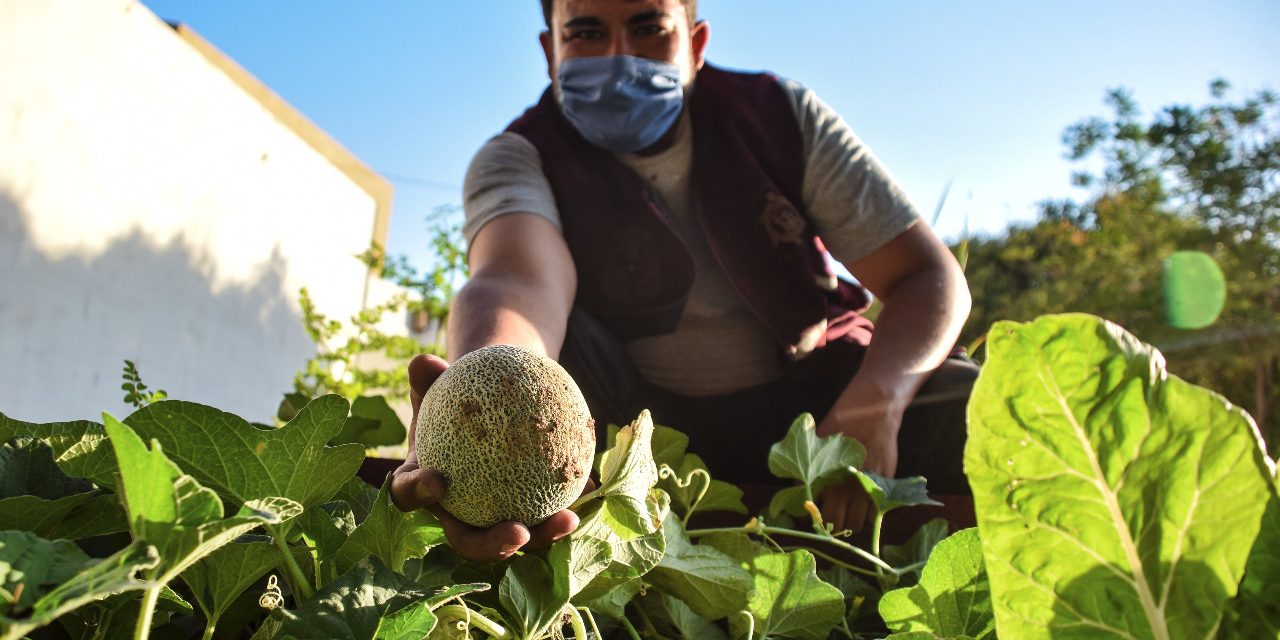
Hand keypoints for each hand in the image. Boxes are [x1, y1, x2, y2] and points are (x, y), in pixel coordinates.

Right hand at [389, 354, 579, 561]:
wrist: (483, 404)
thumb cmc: (453, 396)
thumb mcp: (439, 384)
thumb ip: (428, 377)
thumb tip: (422, 361)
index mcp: (422, 485)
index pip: (410, 495)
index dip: (419, 494)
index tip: (438, 482)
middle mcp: (454, 512)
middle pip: (468, 540)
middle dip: (491, 546)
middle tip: (518, 532)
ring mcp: (489, 520)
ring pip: (515, 536)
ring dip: (543, 534)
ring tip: (568, 520)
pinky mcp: (523, 514)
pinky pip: (545, 513)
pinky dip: (567, 503)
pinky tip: (592, 486)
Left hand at [815, 411, 900, 533]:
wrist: (871, 413)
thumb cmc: (840, 424)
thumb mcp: (814, 444)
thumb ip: (804, 467)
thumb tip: (796, 488)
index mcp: (820, 479)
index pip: (811, 512)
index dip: (811, 514)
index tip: (815, 512)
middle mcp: (841, 490)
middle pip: (833, 523)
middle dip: (830, 523)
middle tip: (833, 515)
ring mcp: (863, 491)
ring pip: (854, 525)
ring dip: (851, 521)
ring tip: (850, 511)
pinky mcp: (881, 488)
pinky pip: (873, 517)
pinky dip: (869, 515)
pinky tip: (865, 505)